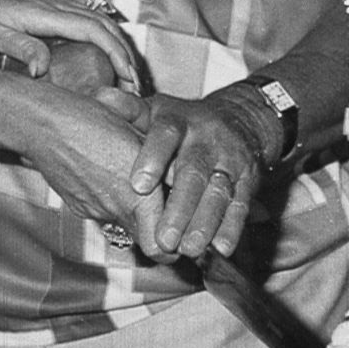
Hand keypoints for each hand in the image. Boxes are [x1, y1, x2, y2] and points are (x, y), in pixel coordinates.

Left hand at [0, 0, 138, 88]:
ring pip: (99, 16)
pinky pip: (88, 11)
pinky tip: (109, 48)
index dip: (115, 52)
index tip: (128, 77)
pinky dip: (106, 31)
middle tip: (135, 84)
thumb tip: (43, 70)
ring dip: (118, 42)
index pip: (92, 30)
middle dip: (125, 52)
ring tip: (128, 72)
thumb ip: (21, 49)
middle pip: (104, 23)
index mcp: (44, 10)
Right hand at [26, 90, 170, 261]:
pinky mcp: (79, 207)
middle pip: (146, 244)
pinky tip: (109, 177)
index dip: (174, 248)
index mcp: (138, 196)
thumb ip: (165, 164)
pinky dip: (112, 203)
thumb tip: (188, 180)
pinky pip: (103, 213)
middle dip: (159, 235)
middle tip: (169, 217)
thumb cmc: (95, 121)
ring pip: (125, 227)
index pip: (162, 249)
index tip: (183, 235)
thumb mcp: (141, 136)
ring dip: (135, 216)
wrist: (48, 125)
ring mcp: (95, 211)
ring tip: (138, 189)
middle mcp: (116, 210)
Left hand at [98, 89, 275, 259]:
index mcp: (178, 120)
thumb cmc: (184, 123)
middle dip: (180, 207)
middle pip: (194, 172)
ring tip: (189, 249)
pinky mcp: (247, 180)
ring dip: (205, 222)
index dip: (153, 158)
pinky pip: (240, 204)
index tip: (138, 185)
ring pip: (218, 192)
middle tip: (164, 238)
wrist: (239, 120)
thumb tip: (101, 98)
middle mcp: (206, 138)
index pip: (166, 134)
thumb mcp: (158, 110)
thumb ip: (130, 110)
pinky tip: (221, 249)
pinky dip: (232, 227)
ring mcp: (229, 159)